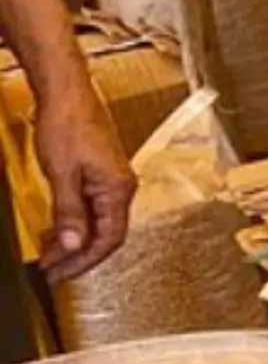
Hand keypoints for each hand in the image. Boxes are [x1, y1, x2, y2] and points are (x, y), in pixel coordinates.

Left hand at [34, 91, 135, 282]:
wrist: (66, 91)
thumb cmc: (67, 123)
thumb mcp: (62, 174)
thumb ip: (70, 213)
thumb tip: (75, 245)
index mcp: (118, 188)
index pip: (108, 239)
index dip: (84, 260)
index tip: (61, 272)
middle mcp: (121, 186)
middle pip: (104, 234)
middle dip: (77, 255)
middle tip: (52, 269)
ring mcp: (111, 179)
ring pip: (97, 223)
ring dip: (74, 241)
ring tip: (50, 254)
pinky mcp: (100, 173)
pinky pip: (91, 208)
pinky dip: (74, 223)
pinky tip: (57, 229)